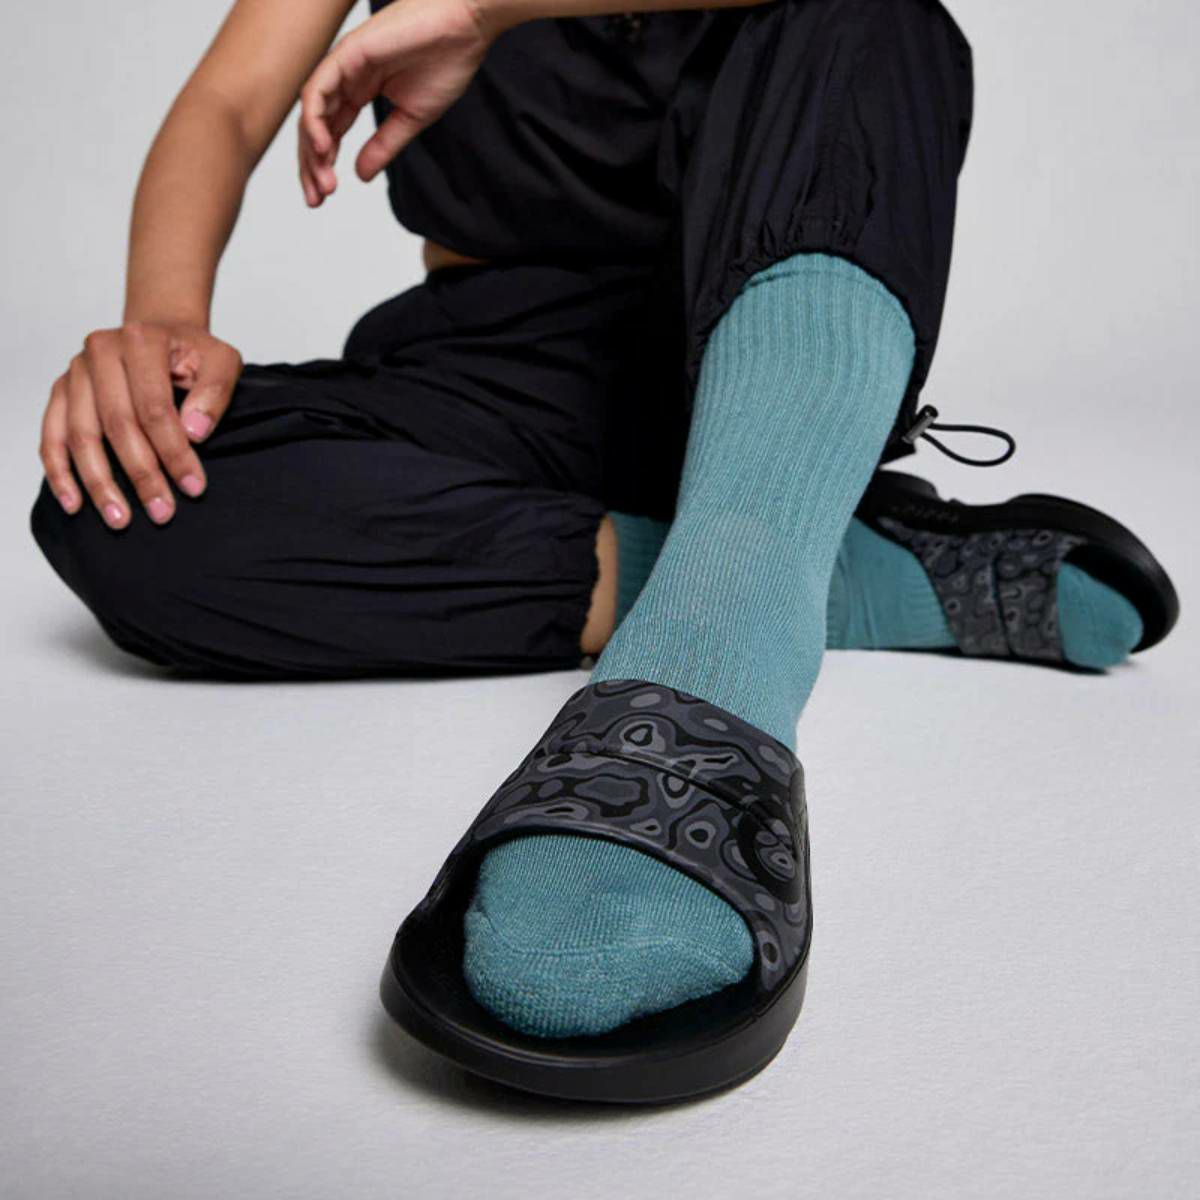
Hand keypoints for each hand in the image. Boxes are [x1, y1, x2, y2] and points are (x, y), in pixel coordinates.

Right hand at [39, 321, 241, 528]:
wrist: (161, 335)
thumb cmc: (193, 353)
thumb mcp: (221, 361)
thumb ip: (215, 391)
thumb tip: (194, 433)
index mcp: (141, 340)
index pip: (155, 408)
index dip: (174, 452)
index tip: (193, 487)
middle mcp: (101, 351)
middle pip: (117, 424)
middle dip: (141, 474)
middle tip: (161, 513)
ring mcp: (76, 372)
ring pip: (81, 435)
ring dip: (99, 482)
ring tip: (119, 519)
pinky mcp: (61, 390)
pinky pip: (51, 435)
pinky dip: (59, 471)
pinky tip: (74, 503)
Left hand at [298, 0, 491, 205]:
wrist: (464, 26)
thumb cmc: (445, 62)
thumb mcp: (410, 118)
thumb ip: (383, 145)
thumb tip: (360, 176)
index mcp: (359, 90)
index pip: (331, 132)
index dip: (323, 166)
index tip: (323, 197)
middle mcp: (345, 77)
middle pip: (315, 126)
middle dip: (312, 166)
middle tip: (316, 199)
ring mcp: (343, 64)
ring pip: (311, 112)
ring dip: (313, 151)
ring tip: (323, 183)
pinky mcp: (347, 53)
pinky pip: (318, 90)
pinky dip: (316, 120)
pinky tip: (323, 149)